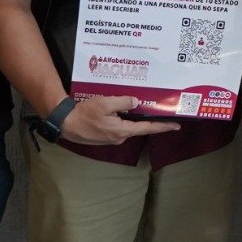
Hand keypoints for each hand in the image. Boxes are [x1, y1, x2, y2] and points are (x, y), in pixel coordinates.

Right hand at [60, 96, 180, 144]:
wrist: (64, 124)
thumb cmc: (84, 113)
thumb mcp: (105, 103)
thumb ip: (124, 102)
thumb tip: (137, 103)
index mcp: (122, 130)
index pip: (147, 128)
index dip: (163, 127)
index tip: (176, 126)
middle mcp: (119, 137)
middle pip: (138, 126)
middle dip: (145, 117)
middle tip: (154, 107)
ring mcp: (111, 139)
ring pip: (126, 126)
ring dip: (129, 117)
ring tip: (129, 105)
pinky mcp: (104, 137)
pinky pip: (117, 127)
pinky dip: (120, 119)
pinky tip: (116, 111)